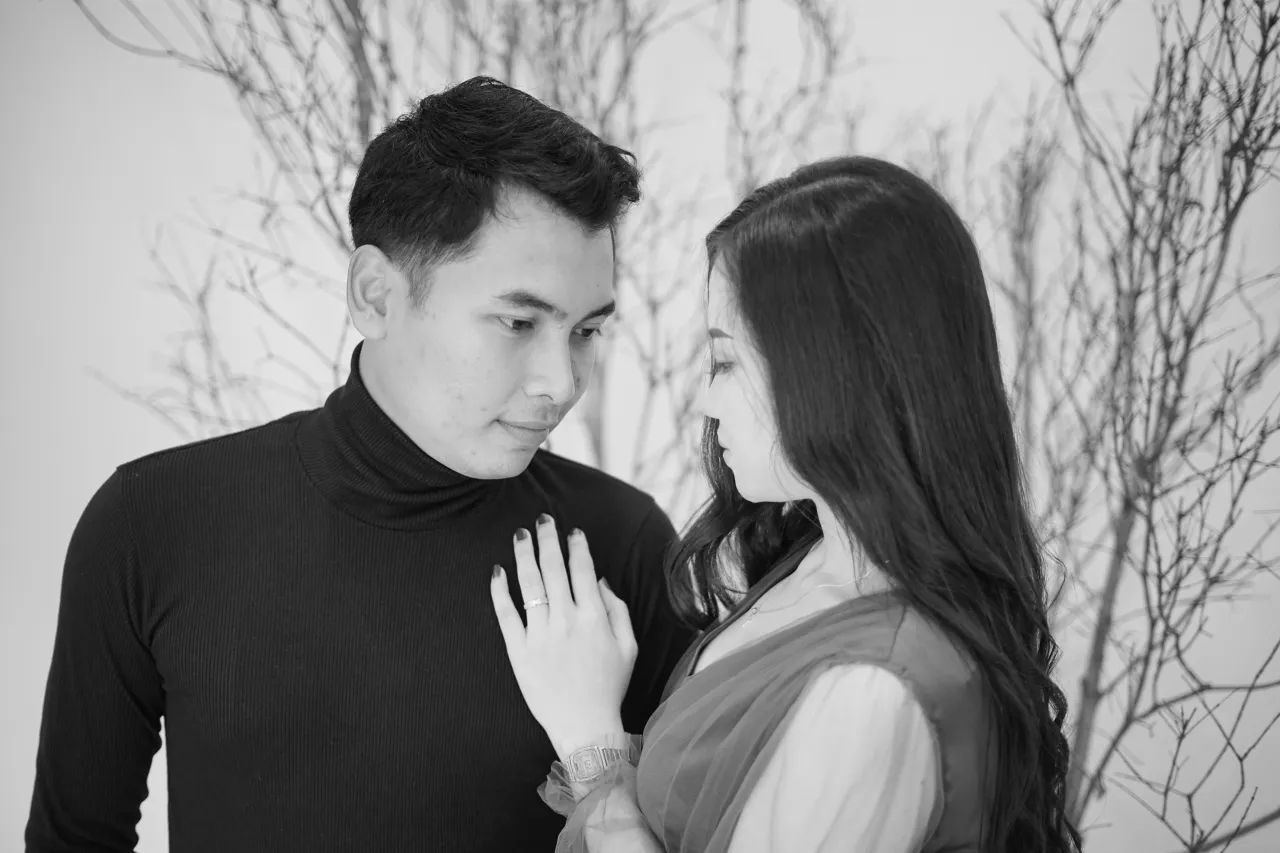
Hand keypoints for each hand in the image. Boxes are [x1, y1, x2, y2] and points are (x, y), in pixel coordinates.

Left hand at [490, 514, 637, 759]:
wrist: (585, 726)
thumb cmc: (609, 686)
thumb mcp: (629, 647)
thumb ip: (618, 610)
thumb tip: (601, 580)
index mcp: (595, 617)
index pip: (583, 570)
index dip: (577, 546)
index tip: (572, 532)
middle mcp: (567, 620)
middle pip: (553, 568)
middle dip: (548, 539)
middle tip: (542, 520)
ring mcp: (540, 635)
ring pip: (529, 584)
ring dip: (524, 554)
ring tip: (520, 536)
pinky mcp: (519, 651)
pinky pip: (506, 614)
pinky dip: (499, 591)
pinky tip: (497, 572)